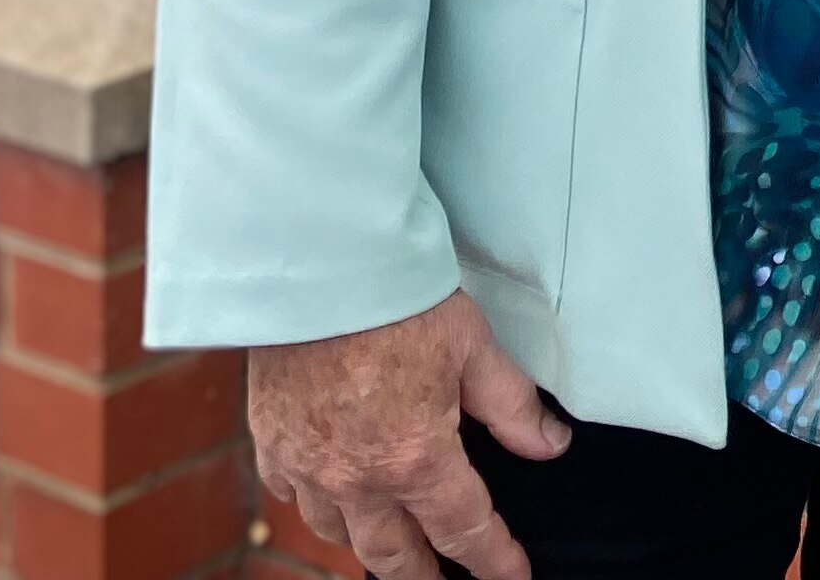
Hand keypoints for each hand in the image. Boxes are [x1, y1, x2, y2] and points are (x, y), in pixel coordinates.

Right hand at [247, 290, 566, 579]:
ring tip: (392, 546)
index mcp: (415, 459)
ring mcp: (306, 467)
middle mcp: (355, 479)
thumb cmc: (401, 302)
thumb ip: (512, 406)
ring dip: (368, 545)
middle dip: (422, 579)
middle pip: (392, 556)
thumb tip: (549, 445)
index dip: (494, 560)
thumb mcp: (475, 349)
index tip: (513, 578)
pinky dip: (318, 507)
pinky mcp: (270, 444)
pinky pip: (293, 498)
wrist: (316, 270)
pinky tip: (331, 499)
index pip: (464, 529)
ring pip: (338, 534)